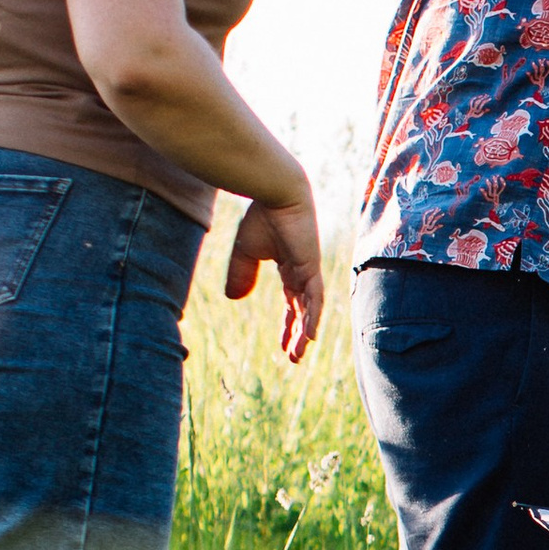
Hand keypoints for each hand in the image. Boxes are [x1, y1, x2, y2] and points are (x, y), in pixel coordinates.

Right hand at [224, 195, 323, 361]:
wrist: (277, 193)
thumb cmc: (262, 216)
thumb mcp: (246, 252)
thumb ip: (241, 275)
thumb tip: (233, 299)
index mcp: (290, 267)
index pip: (292, 302)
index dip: (289, 323)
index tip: (284, 344)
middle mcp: (303, 272)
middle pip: (303, 310)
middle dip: (298, 333)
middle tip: (294, 357)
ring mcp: (309, 271)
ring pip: (310, 309)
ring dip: (304, 332)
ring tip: (298, 355)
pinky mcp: (311, 268)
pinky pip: (315, 299)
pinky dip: (313, 318)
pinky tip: (310, 336)